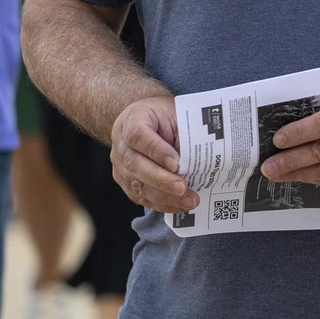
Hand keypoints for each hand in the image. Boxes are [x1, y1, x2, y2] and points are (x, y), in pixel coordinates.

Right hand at [110, 96, 198, 213]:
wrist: (141, 120)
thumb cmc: (161, 116)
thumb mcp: (173, 113)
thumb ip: (182, 132)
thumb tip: (199, 158)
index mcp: (132, 120)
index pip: (138, 136)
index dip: (156, 151)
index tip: (175, 162)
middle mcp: (121, 145)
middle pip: (136, 165)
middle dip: (161, 180)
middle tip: (183, 187)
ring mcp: (120, 165)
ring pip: (137, 185)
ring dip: (164, 197)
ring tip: (188, 201)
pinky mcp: (125, 182)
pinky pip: (141, 196)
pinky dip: (162, 203)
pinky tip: (180, 205)